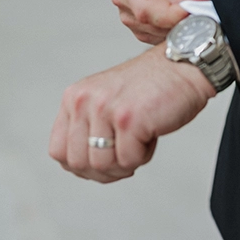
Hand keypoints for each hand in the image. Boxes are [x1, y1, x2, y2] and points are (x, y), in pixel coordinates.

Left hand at [47, 48, 217, 182]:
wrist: (182, 68)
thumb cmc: (147, 90)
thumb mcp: (103, 102)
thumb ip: (86, 128)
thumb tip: (78, 167)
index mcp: (73, 99)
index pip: (57, 151)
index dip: (80, 166)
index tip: (102, 164)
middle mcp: (83, 102)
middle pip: (77, 163)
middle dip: (104, 171)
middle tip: (125, 157)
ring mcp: (104, 109)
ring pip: (101, 165)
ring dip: (125, 164)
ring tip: (139, 142)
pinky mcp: (128, 119)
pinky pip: (128, 161)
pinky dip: (144, 156)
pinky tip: (150, 135)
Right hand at [112, 0, 220, 43]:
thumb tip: (200, 1)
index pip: (147, 10)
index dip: (175, 15)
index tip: (198, 8)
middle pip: (155, 24)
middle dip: (183, 15)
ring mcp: (132, 14)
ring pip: (162, 33)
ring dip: (183, 20)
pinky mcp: (143, 26)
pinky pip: (165, 36)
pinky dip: (180, 25)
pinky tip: (183, 7)